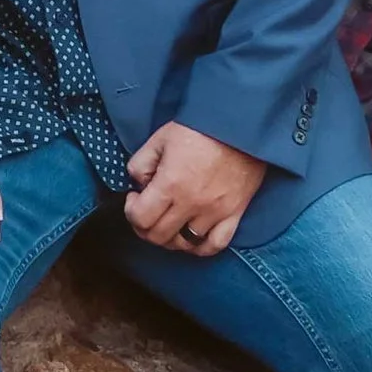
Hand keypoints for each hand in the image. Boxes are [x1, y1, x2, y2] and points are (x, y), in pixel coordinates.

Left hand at [124, 121, 261, 258]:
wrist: (240, 124)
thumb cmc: (199, 128)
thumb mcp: (160, 138)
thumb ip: (140, 164)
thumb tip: (138, 185)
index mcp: (170, 183)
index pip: (140, 218)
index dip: (130, 211)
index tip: (135, 198)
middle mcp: (192, 203)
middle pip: (158, 236)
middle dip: (145, 226)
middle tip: (147, 212)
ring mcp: (214, 212)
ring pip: (184, 244)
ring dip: (170, 238)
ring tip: (168, 223)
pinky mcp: (234, 213)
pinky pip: (215, 245)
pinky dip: (200, 247)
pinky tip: (192, 237)